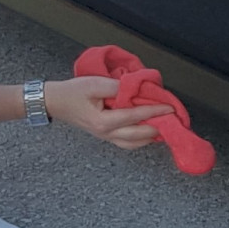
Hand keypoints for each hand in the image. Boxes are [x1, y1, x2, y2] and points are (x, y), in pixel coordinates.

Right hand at [44, 73, 165, 149]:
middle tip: (172, 120)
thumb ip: (117, 87)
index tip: (169, 108)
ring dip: (150, 137)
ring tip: (164, 128)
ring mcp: (105, 137)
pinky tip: (148, 132)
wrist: (56, 102)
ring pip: (133, 143)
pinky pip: (126, 142)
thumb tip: (136, 89)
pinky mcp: (105, 135)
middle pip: (138, 136)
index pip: (135, 117)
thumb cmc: (73, 92)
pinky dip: (140, 139)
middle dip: (157, 128)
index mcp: (103, 121)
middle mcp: (106, 133)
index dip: (154, 111)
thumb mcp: (95, 84)